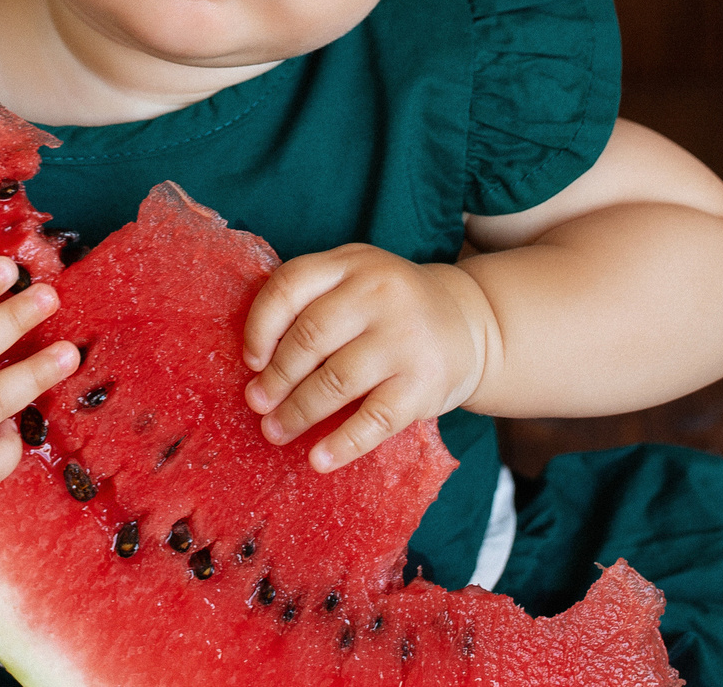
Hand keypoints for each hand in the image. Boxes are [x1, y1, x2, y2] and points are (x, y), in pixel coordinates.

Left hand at [241, 244, 492, 472]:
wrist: (471, 325)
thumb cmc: (392, 308)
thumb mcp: (356, 281)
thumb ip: (313, 301)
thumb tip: (256, 363)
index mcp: (351, 262)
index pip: (290, 285)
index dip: (260, 326)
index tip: (250, 360)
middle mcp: (379, 292)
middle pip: (310, 337)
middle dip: (276, 377)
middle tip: (257, 403)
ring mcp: (404, 338)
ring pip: (336, 381)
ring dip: (298, 412)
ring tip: (276, 431)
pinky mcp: (425, 383)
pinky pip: (374, 419)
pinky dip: (341, 444)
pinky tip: (318, 460)